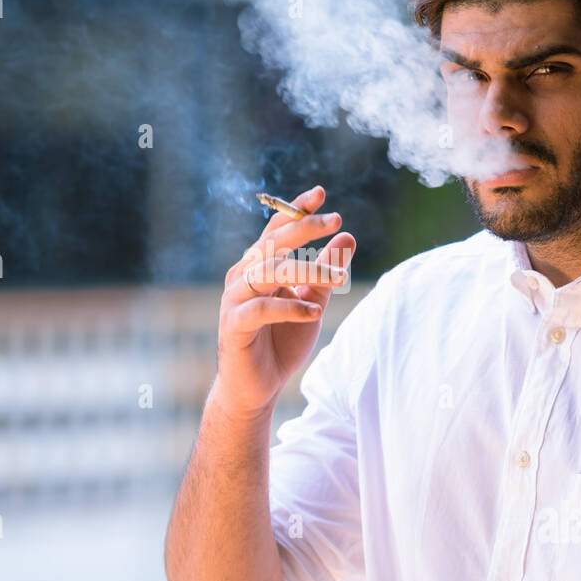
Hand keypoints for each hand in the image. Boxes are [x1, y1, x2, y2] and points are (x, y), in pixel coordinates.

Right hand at [214, 185, 355, 419]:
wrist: (256, 387)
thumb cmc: (281, 342)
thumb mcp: (312, 302)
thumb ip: (326, 272)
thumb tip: (347, 237)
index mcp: (259, 266)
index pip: (276, 230)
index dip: (295, 210)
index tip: (319, 193)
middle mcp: (243, 276)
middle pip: (272, 242)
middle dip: (304, 228)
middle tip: (336, 221)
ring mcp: (235, 300)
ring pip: (269, 272)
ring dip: (307, 272)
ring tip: (339, 279)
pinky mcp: (233, 325)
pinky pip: (261, 309)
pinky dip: (290, 308)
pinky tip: (314, 313)